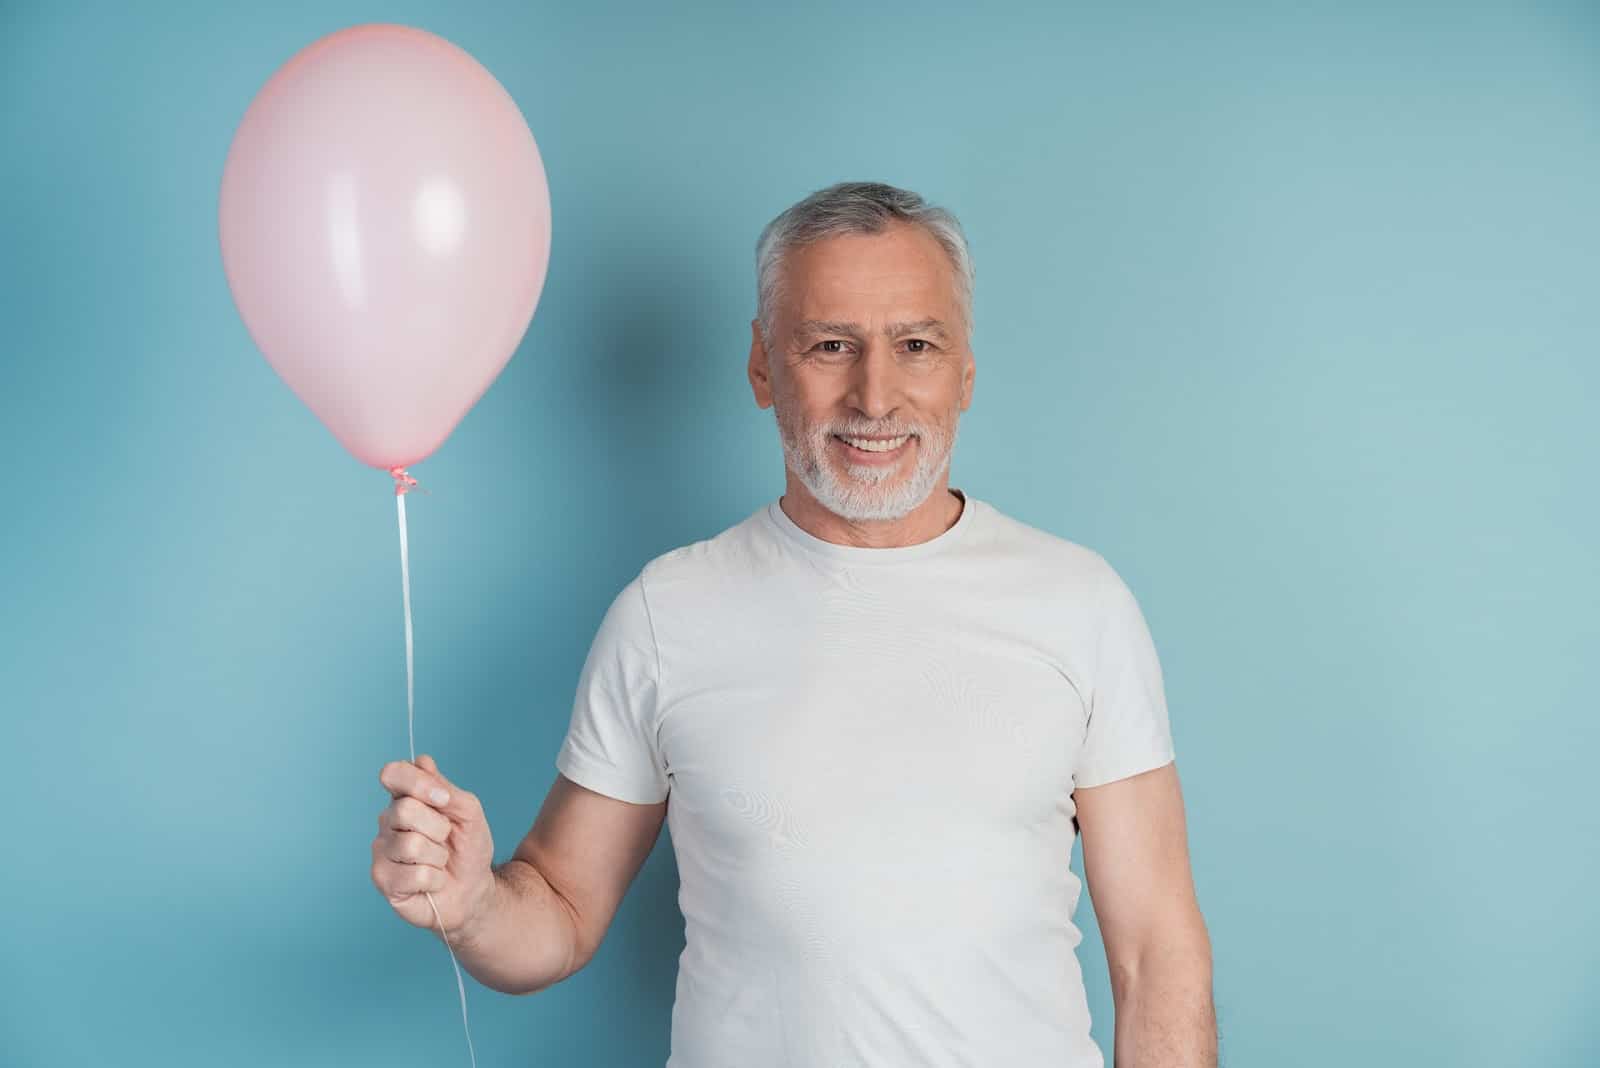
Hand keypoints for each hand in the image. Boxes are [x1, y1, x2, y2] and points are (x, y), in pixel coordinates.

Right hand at [371, 754, 496, 945]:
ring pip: (411, 844)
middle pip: (404, 809)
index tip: (443, 800)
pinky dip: (434, 879)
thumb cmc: (468, 848)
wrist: (472, 889)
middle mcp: (388, 821)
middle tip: (445, 839)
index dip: (418, 783)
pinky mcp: (383, 879)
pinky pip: (415, 874)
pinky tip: (432, 881)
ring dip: (439, 856)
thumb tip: (422, 761)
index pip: (393, 774)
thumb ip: (446, 788)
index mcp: (406, 798)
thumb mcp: (468, 813)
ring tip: (439, 862)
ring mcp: (382, 850)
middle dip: (438, 827)